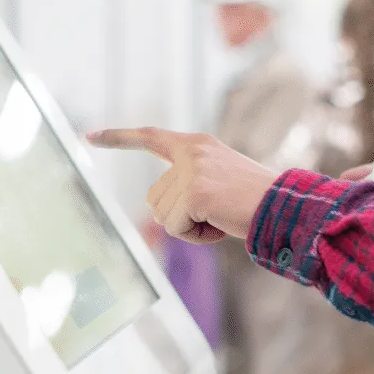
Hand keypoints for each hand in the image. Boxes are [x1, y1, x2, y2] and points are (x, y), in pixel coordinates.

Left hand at [87, 128, 278, 243]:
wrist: (284, 207)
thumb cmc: (254, 201)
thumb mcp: (219, 180)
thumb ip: (188, 183)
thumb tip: (161, 210)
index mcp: (196, 145)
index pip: (150, 137)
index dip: (118, 138)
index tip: (88, 136)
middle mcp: (191, 152)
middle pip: (154, 198)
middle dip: (179, 215)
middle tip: (216, 212)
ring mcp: (192, 171)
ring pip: (163, 215)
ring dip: (189, 227)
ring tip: (220, 217)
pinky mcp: (195, 193)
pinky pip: (176, 228)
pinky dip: (196, 237)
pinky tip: (219, 226)